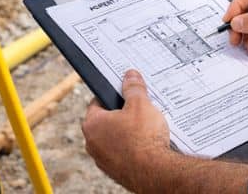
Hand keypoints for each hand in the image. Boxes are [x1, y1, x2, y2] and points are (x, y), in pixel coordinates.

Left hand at [82, 69, 170, 191]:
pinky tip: (146, 143)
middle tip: (139, 108)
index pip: (98, 101)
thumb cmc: (144, 138)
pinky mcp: (115, 171)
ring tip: (146, 127)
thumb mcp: (141, 104)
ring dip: (127, 132)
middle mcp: (92, 144)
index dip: (113, 94)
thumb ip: (133, 88)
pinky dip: (132, 147)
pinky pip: (122, 152)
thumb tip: (130, 75)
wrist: (155, 172)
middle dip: (122, 113)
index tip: (125, 92)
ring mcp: (103, 160)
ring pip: (114, 138)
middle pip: (106, 120)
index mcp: (92, 124)